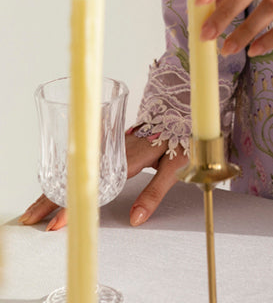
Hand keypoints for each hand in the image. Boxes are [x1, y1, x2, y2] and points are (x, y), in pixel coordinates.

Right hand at [18, 132, 188, 229]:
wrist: (182, 107)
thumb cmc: (180, 137)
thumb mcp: (175, 166)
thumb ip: (155, 191)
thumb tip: (136, 219)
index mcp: (128, 158)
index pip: (94, 186)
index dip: (73, 205)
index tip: (56, 223)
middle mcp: (114, 152)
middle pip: (76, 177)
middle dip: (51, 199)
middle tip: (31, 219)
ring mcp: (110, 147)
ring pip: (76, 168)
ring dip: (53, 188)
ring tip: (35, 208)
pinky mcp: (110, 145)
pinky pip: (82, 161)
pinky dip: (64, 175)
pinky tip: (53, 186)